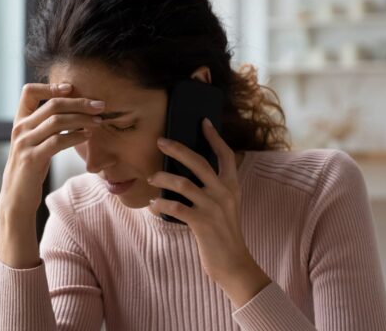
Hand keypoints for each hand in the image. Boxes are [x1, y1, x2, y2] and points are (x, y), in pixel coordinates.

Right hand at [0, 82, 104, 267]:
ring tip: (99, 121)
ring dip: (82, 119)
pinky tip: (88, 136)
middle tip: (99, 105)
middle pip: (52, 104)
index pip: (29, 92)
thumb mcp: (35, 143)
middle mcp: (19, 129)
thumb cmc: (30, 169)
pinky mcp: (32, 159)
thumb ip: (45, 126)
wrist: (16, 198)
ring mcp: (24, 143)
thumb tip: (73, 112)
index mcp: (19, 122)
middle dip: (79, 102)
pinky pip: (57, 141)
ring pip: (56, 120)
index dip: (50, 86)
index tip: (71, 88)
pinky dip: (76, 136)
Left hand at [147, 118, 270, 306]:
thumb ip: (215, 190)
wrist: (234, 264)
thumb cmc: (225, 235)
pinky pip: (175, 207)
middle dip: (178, 149)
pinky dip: (160, 204)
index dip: (214, 137)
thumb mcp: (227, 207)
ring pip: (183, 183)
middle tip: (161, 141)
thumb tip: (189, 174)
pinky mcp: (202, 223)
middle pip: (199, 162)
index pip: (225, 155)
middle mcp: (224, 193)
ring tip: (151, 177)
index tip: (203, 122)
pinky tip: (152, 205)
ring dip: (163, 178)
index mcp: (232, 187)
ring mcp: (213, 208)